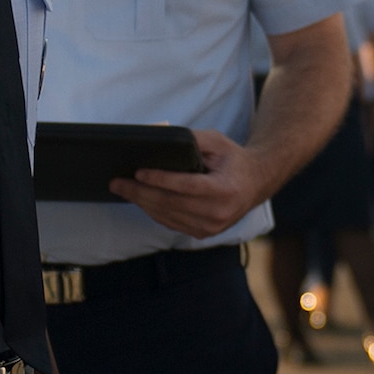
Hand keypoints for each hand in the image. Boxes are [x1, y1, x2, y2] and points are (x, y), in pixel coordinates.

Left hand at [111, 128, 266, 237]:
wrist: (255, 183)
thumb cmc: (233, 159)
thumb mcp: (217, 141)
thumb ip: (191, 140)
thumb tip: (158, 141)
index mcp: (225, 189)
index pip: (186, 187)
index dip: (160, 180)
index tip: (138, 172)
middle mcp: (219, 213)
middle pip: (171, 204)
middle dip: (140, 192)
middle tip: (117, 182)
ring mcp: (211, 227)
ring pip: (168, 216)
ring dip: (142, 202)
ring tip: (122, 189)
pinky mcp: (204, 233)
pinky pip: (172, 223)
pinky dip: (153, 211)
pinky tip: (140, 199)